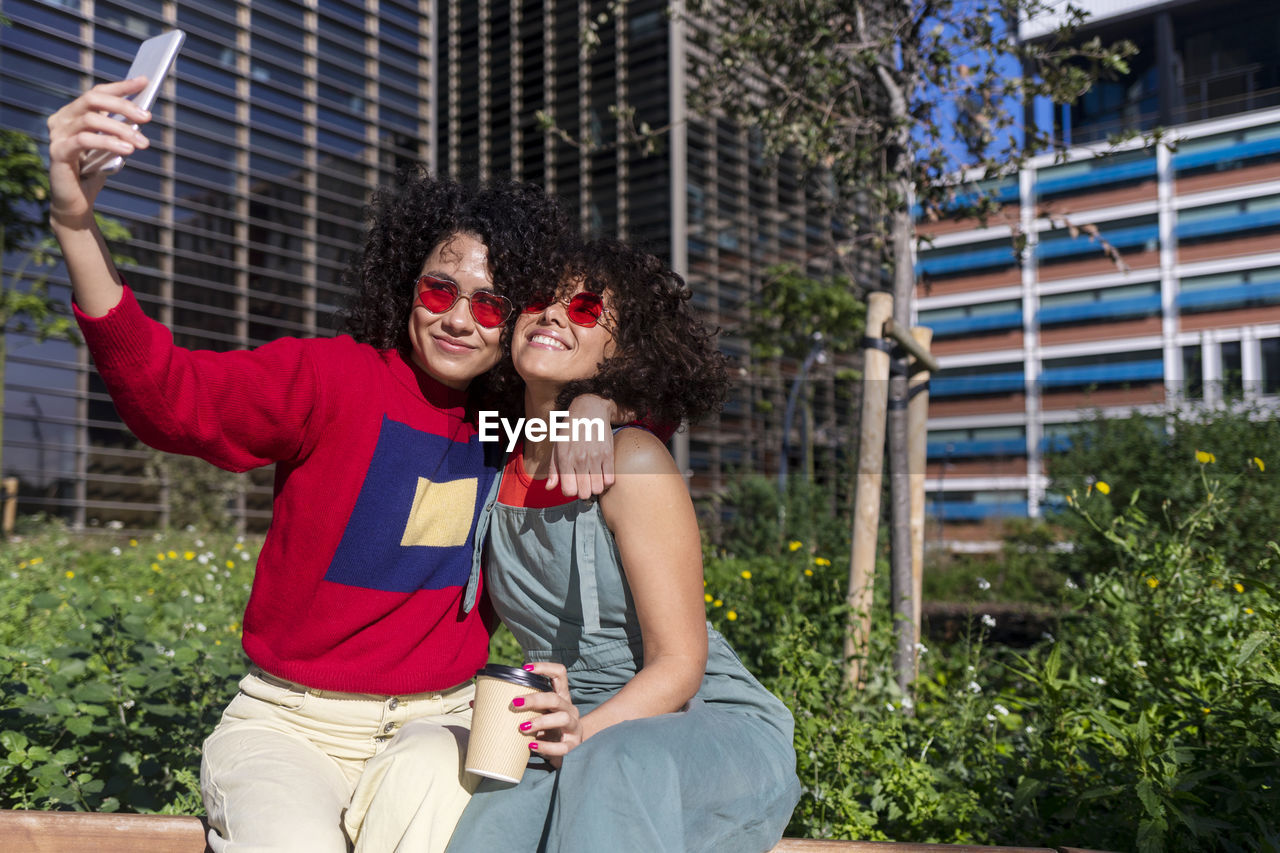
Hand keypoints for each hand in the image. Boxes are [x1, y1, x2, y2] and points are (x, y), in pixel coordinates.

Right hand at [47, 78, 152, 228]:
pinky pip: (84, 140)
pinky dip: (108, 142)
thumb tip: (142, 113)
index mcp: (74, 114)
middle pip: (93, 99)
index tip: (144, 81)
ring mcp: (57, 135)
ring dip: (121, 129)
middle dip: (123, 105)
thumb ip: (120, 129)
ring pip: (91, 120)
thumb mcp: (112, 147)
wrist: (77, 202)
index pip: (98, 92)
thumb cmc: (95, 172)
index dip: (121, 86)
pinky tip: (127, 150)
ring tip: (143, 143)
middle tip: (148, 117)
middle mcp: (62, 119)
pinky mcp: (57, 152)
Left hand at [517, 662, 581, 768]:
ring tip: (522, 727)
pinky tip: (532, 745)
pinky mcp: (573, 745)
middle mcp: (569, 709)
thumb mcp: (539, 714)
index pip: (560, 674)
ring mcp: (574, 727)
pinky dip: (546, 746)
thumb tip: (479, 702)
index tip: (526, 668)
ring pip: (562, 718)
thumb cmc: (548, 729)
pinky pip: (562, 747)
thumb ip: (520, 708)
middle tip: (515, 703)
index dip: (545, 668)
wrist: (569, 750)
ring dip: (541, 721)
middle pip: (555, 698)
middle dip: (535, 699)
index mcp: (561, 697)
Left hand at [547, 394, 616, 499]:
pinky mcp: (609, 455)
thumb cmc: (570, 430)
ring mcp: (596, 458)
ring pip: (597, 489)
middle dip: (582, 492)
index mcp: (565, 459)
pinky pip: (610, 480)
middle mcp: (580, 460)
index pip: (568, 490)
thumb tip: (549, 488)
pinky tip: (601, 474)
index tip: (571, 485)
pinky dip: (606, 482)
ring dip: (595, 488)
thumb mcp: (557, 447)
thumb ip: (553, 470)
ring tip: (592, 479)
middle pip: (584, 493)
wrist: (589, 410)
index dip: (569, 491)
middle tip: (582, 483)